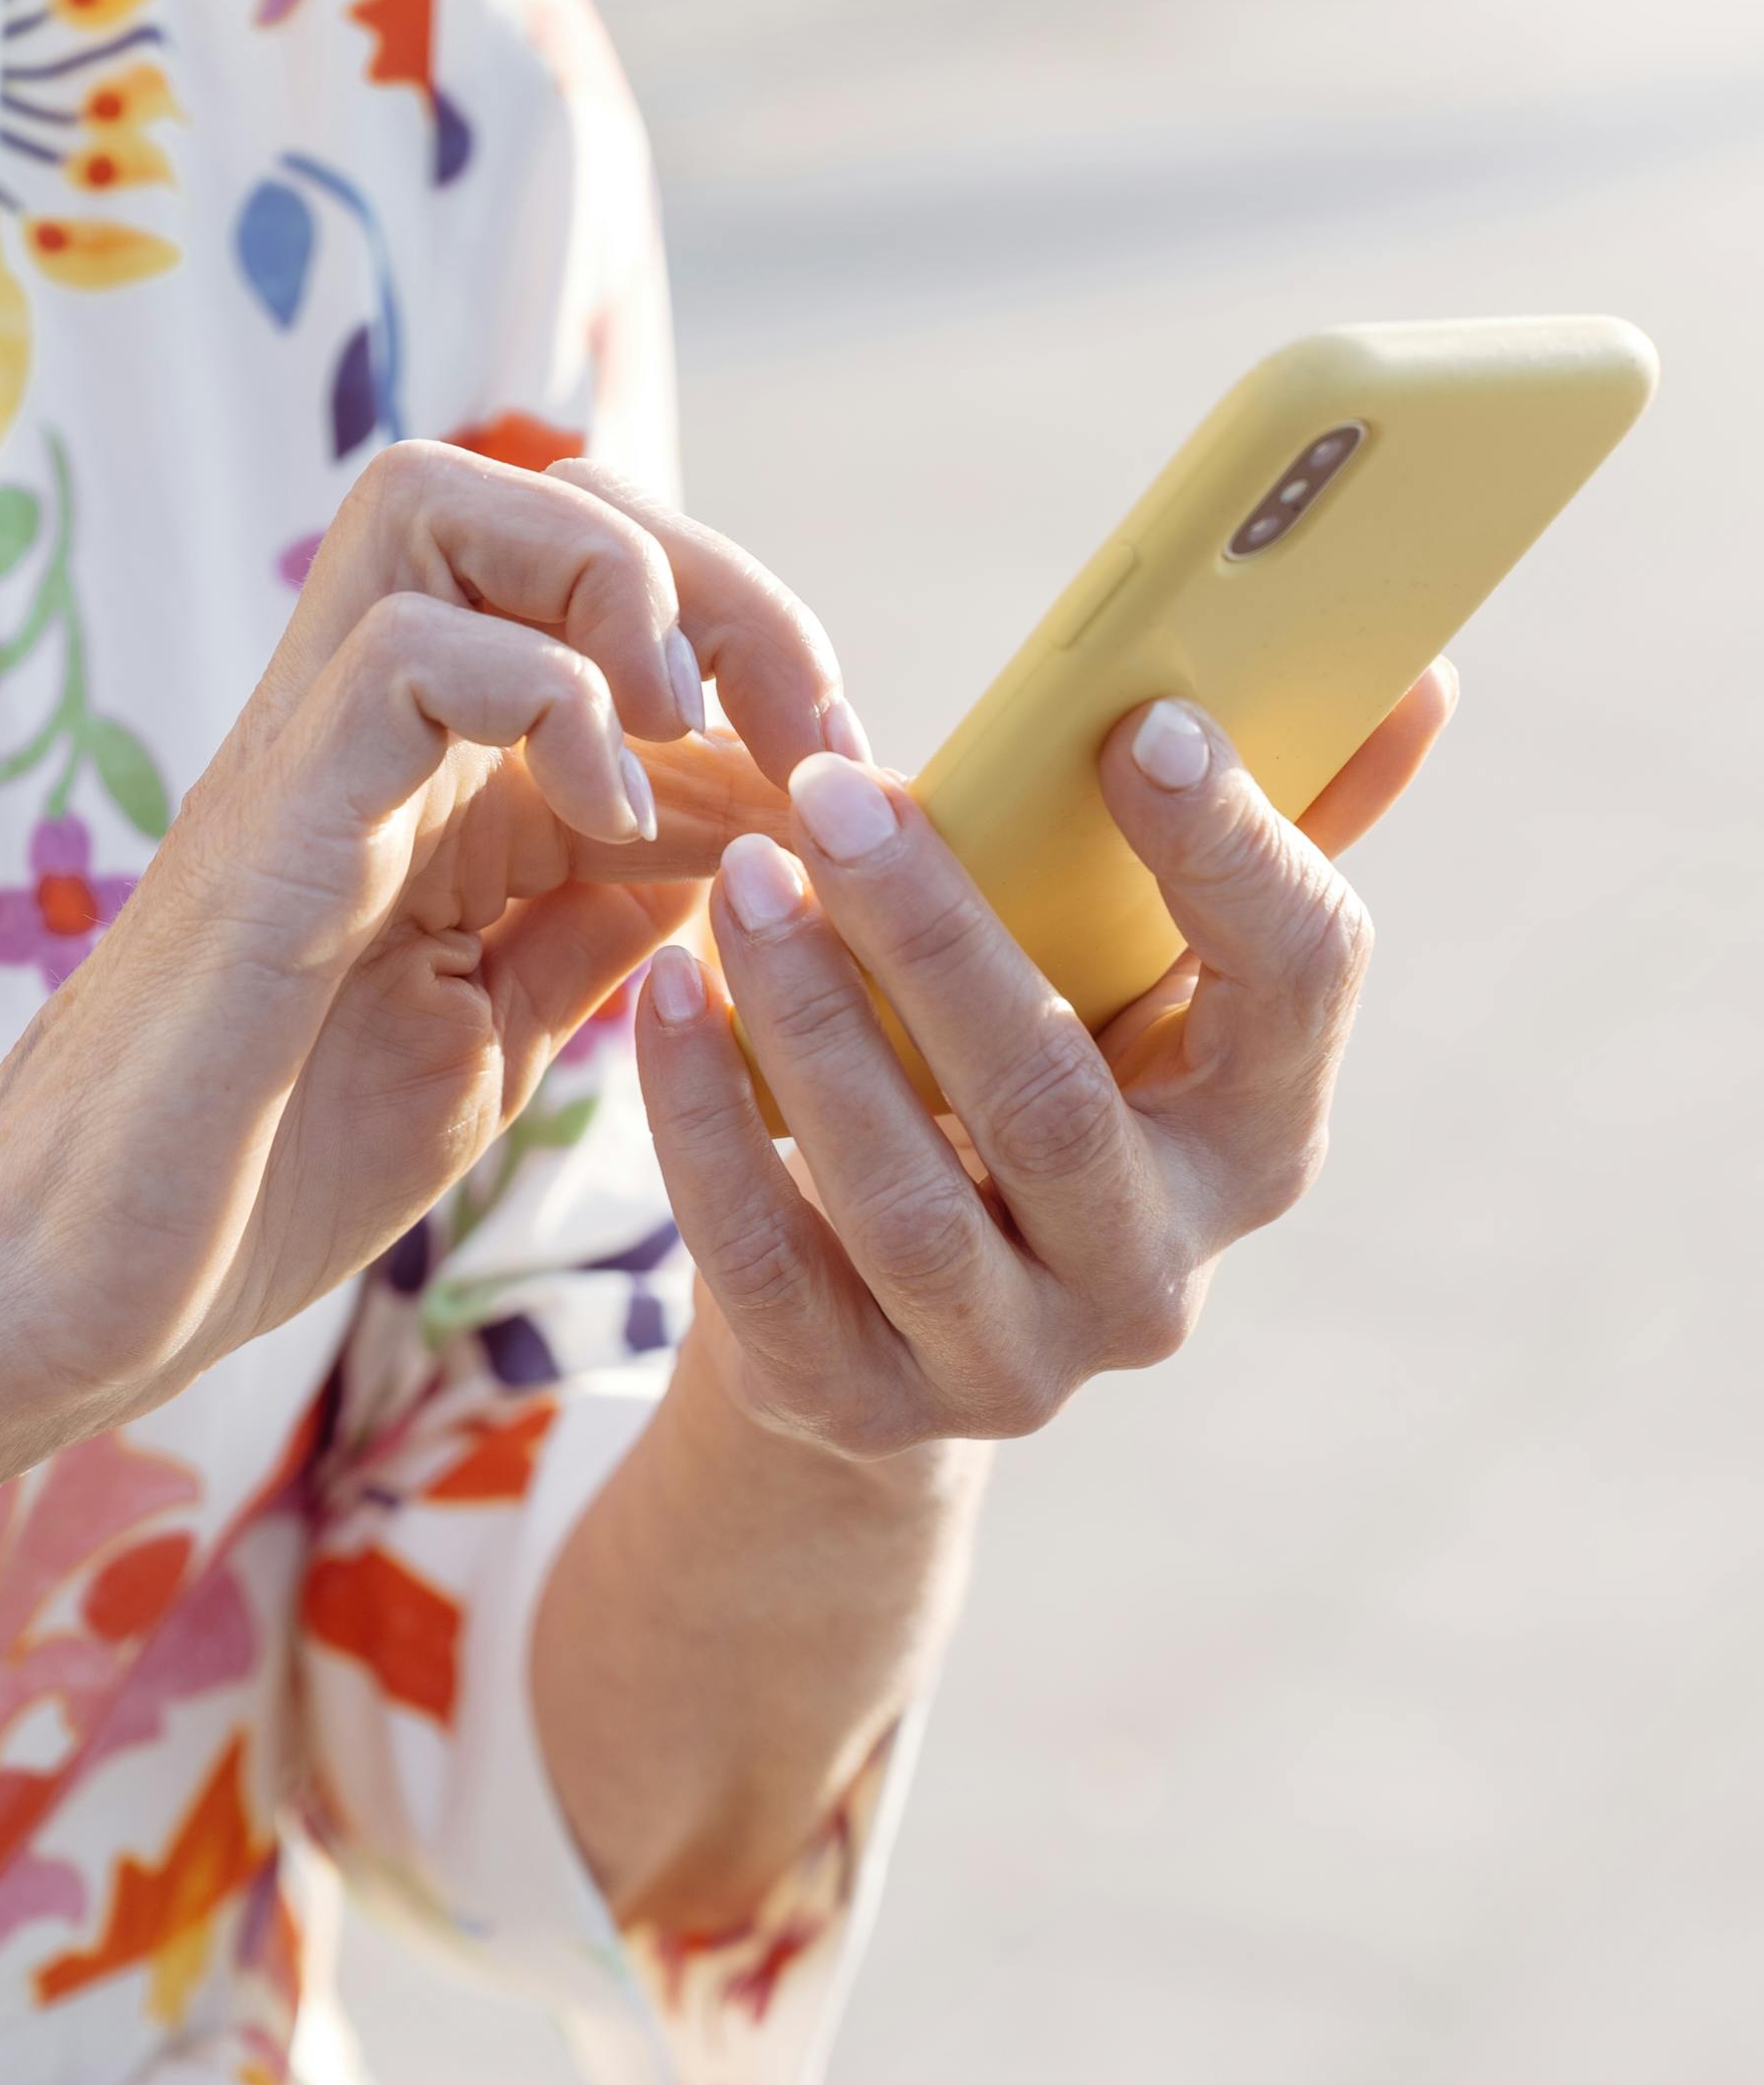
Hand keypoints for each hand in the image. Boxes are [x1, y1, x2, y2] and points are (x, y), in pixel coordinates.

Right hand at [0, 445, 849, 1550]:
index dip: (756, 658)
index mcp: (429, 779)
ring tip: (685, 735)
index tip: (857, 780)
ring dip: (616, 588)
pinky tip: (609, 820)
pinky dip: (541, 695)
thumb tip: (722, 843)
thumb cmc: (268, 1173)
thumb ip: (588, 931)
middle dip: (708, 579)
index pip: (597, 607)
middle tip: (806, 726)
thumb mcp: (486, 1038)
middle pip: (530, 497)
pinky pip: (403, 651)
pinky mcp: (275, 828)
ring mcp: (311, 762)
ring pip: (443, 501)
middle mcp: (367, 733)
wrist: (88, 1285)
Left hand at [635, 668, 1456, 1456]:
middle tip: (834, 792)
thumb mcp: (1136, 992)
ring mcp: (1012, 1364)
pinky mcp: (861, 1404)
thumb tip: (1421, 679)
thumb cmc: (1024, 1093)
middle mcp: (1154, 1274)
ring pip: (907, 1196)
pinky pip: (767, 1262)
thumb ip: (1249, 843)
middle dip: (938, 936)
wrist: (884, 1340)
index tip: (1141, 724)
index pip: (1298, 991)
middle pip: (1056, 1105)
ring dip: (811, 1024)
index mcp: (1259, 1139)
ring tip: (741, 879)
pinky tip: (664, 995)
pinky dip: (704, 1124)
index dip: (1231, 858)